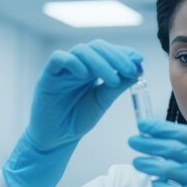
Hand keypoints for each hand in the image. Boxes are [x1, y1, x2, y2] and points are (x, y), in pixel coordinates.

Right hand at [4, 39, 142, 186]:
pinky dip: (73, 62)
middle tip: (131, 71)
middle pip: (97, 47)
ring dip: (100, 62)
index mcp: (92, 69)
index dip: (124, 52)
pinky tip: (85, 75)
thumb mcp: (103, 101)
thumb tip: (136, 71)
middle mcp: (78, 65)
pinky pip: (58, 59)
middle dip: (116, 57)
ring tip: (113, 80)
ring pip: (81, 50)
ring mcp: (63, 69)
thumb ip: (117, 86)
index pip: (108, 51)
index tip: (139, 60)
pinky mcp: (48, 75)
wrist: (58, 138)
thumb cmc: (78, 119)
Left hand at [128, 120, 186, 186]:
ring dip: (148, 164)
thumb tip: (169, 145)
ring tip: (136, 162)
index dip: (160, 128)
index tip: (143, 125)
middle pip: (172, 148)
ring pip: (167, 168)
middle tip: (133, 140)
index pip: (183, 134)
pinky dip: (160, 186)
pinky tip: (155, 184)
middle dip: (149, 143)